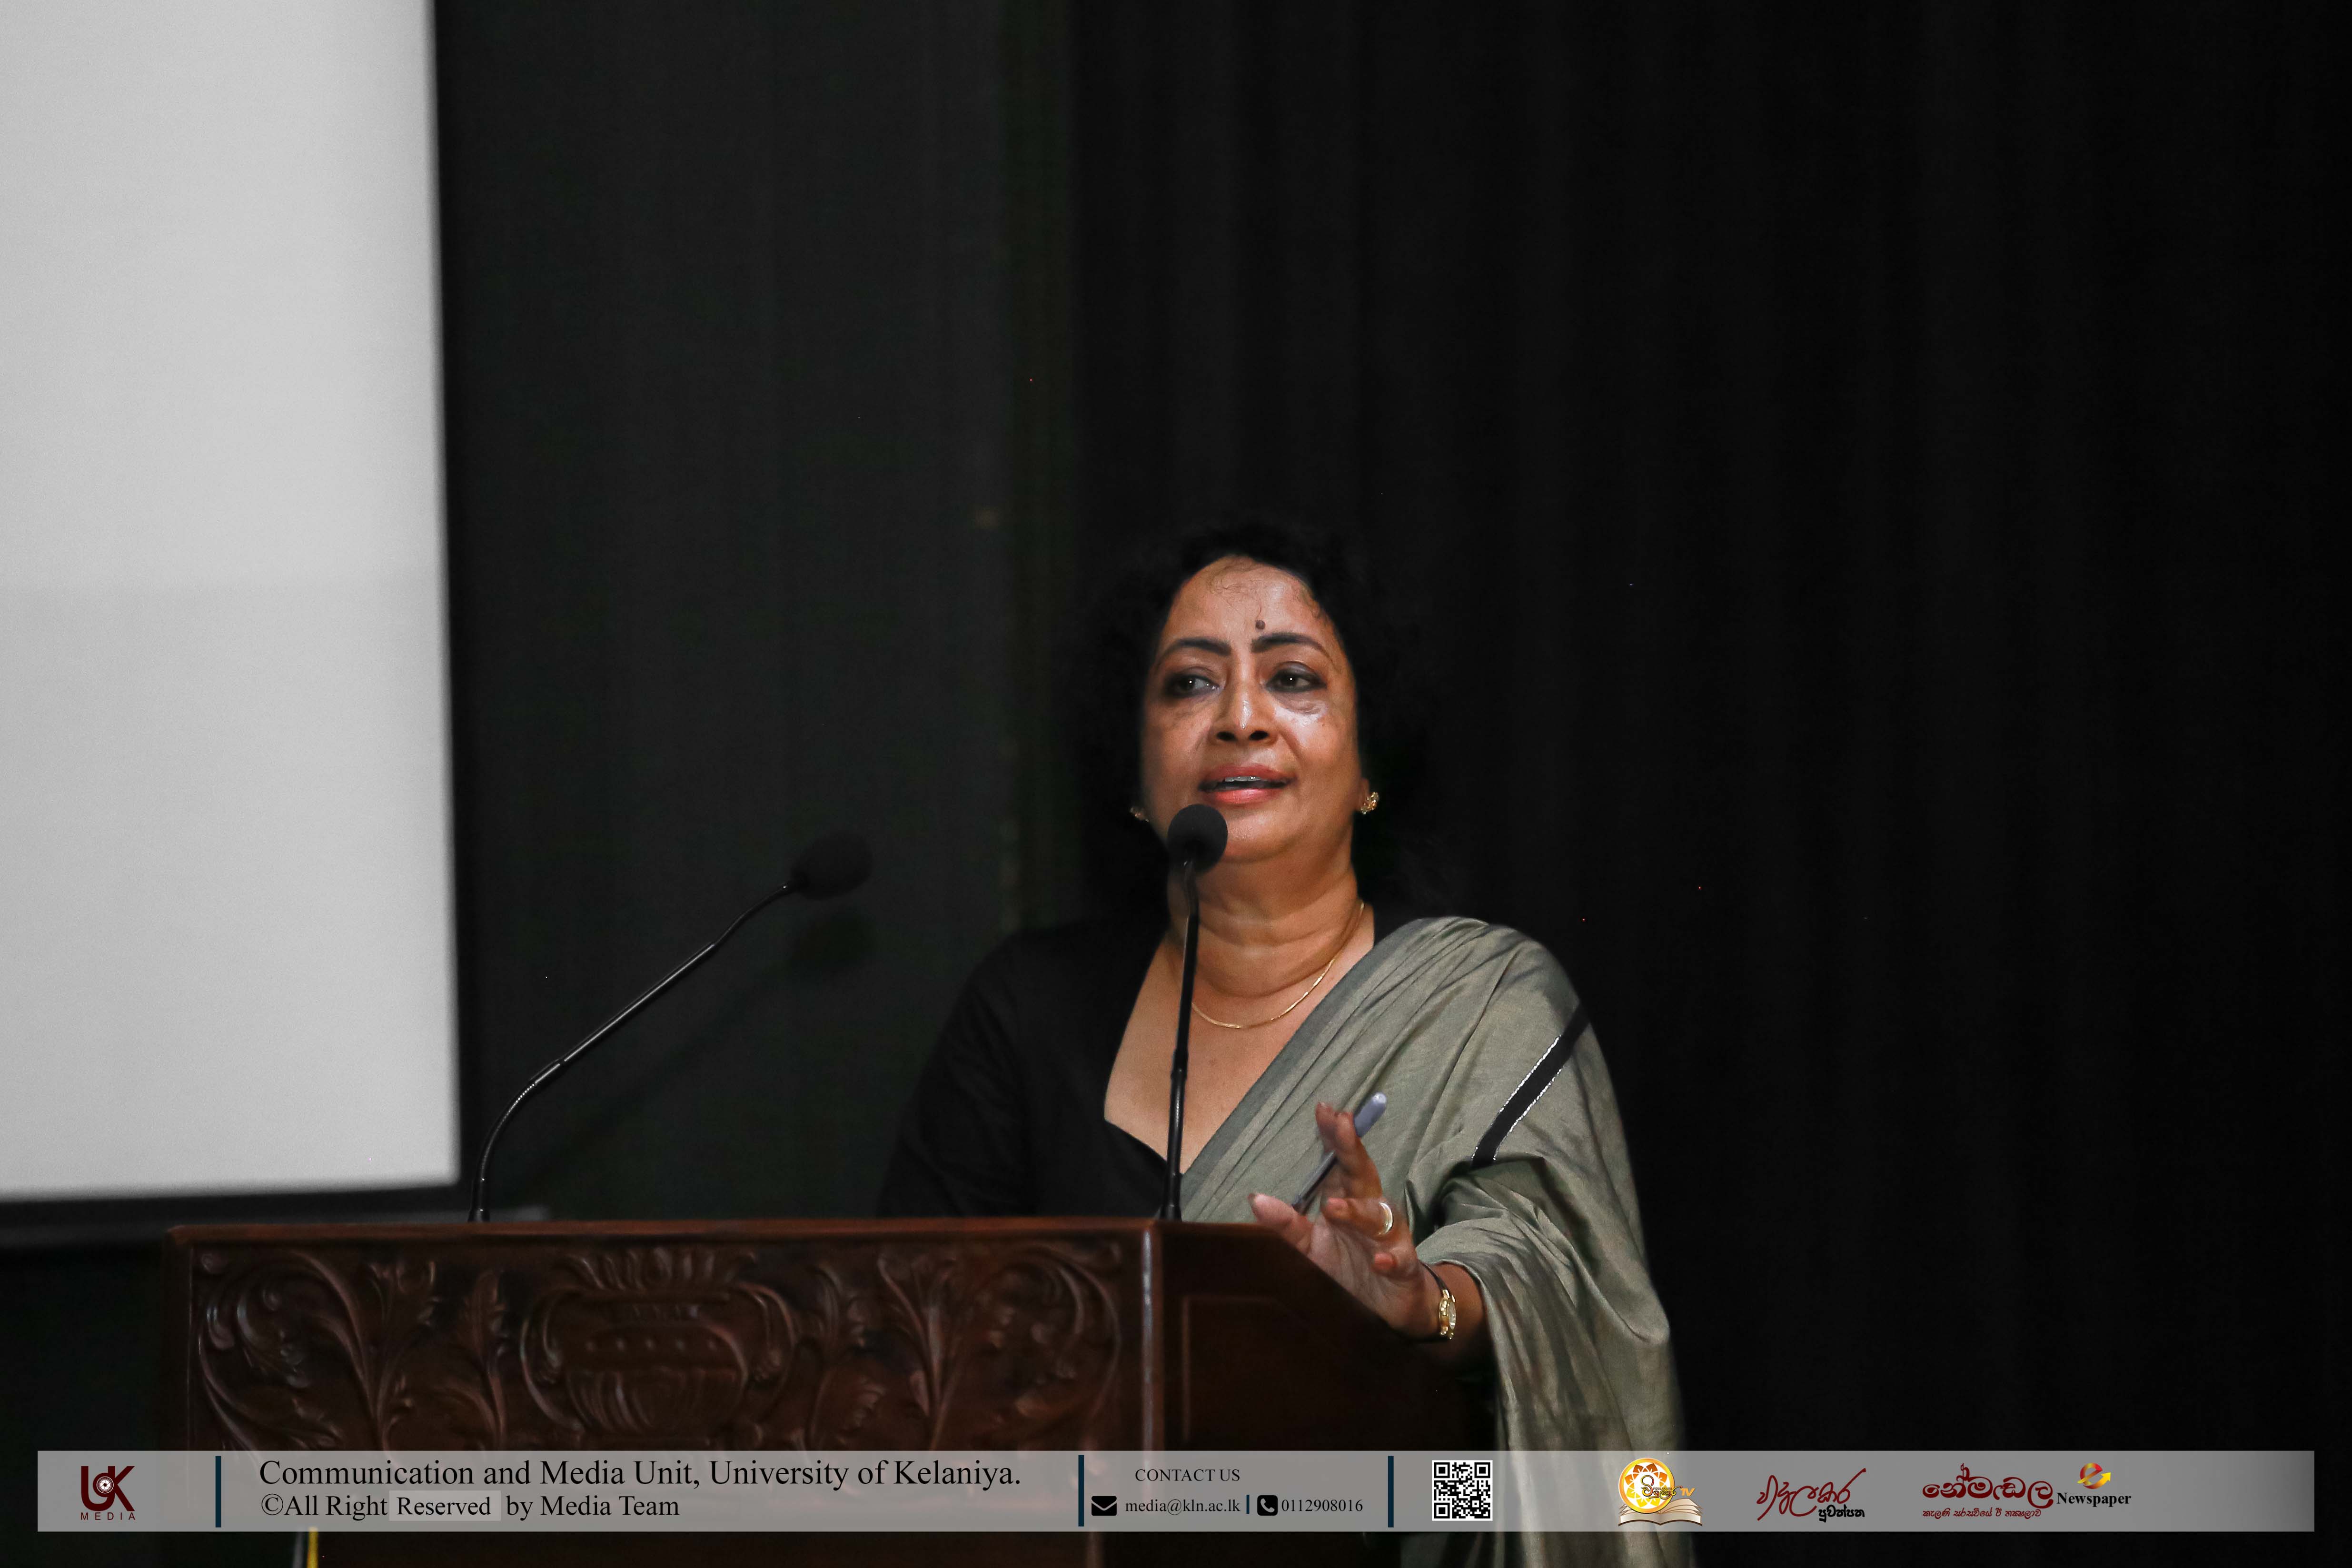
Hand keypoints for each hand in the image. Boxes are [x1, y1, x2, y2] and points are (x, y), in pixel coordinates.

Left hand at [1248, 1100, 1442, 1337]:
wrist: (1387, 1307)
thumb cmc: (1347, 1268)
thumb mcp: (1310, 1246)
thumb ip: (1286, 1224)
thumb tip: (1255, 1198)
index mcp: (1345, 1200)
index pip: (1338, 1162)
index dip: (1333, 1136)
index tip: (1324, 1108)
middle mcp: (1370, 1211)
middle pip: (1361, 1174)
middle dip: (1351, 1149)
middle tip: (1342, 1124)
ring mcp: (1388, 1237)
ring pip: (1378, 1217)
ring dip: (1357, 1212)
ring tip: (1334, 1208)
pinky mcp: (1402, 1266)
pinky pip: (1398, 1259)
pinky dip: (1390, 1258)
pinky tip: (1379, 1260)